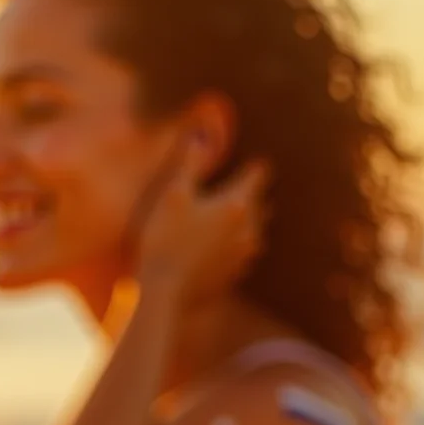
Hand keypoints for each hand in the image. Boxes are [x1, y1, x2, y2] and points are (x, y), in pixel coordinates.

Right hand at [136, 138, 267, 303]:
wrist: (162, 290)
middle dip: (256, 195)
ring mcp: (242, 255)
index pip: (256, 177)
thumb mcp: (172, 194)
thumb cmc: (164, 237)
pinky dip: (238, 246)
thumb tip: (201, 134)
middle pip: (260, 206)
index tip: (258, 161)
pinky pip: (243, 255)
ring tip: (244, 216)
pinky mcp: (232, 275)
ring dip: (251, 222)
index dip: (256, 167)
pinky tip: (229, 248)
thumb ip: (189, 162)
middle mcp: (247, 229)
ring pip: (255, 232)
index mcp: (236, 204)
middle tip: (254, 186)